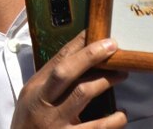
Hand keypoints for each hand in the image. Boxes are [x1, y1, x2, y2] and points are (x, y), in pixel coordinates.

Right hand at [11, 31, 127, 127]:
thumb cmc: (30, 125)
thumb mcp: (32, 101)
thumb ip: (51, 84)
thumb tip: (79, 60)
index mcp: (34, 91)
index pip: (56, 61)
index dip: (76, 44)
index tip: (93, 32)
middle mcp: (43, 105)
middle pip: (66, 72)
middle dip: (90, 55)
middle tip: (112, 46)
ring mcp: (56, 124)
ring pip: (82, 94)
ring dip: (105, 81)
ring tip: (122, 75)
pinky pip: (97, 128)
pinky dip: (114, 120)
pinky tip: (121, 115)